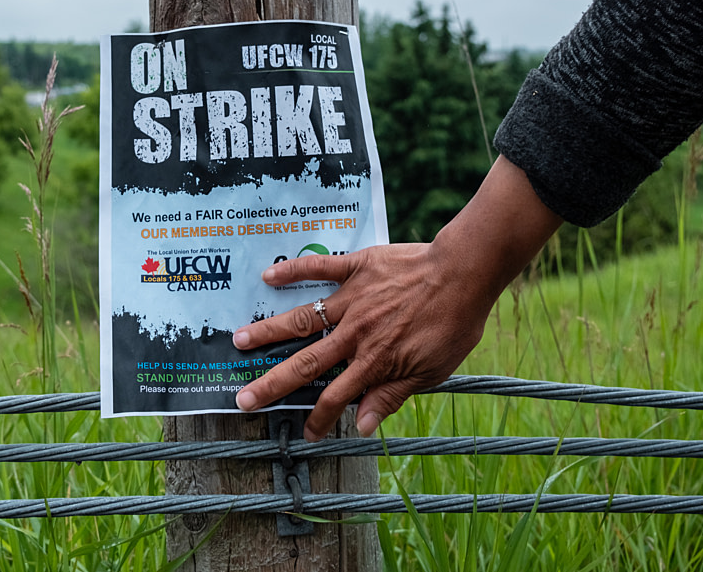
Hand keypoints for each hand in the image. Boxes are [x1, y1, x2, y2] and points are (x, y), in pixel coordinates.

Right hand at [232, 155, 562, 440]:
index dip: (316, 419)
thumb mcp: (430, 372)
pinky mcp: (356, 268)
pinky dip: (292, 271)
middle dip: (271, 384)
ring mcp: (351, 300)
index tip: (303, 434)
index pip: (334, 398)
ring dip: (269, 331)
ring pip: (302, 318)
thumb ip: (391, 396)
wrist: (463, 274)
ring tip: (239, 340)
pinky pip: (318, 269)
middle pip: (305, 364)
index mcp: (372, 362)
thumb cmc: (453, 324)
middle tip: (242, 397)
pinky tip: (268, 276)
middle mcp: (354, 334)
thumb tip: (361, 426)